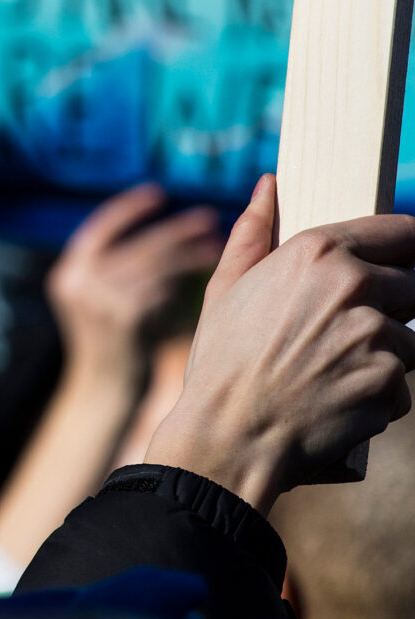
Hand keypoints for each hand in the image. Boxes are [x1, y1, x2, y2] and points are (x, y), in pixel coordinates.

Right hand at [48, 185, 222, 381]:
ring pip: (155, 265)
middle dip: (174, 230)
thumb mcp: (101, 300)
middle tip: (208, 218)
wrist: (106, 390)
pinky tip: (204, 278)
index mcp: (69, 274)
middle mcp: (78, 283)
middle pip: (136, 244)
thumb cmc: (116, 343)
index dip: (130, 209)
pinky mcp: (126, 318)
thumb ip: (117, 269)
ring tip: (217, 248)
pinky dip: (183, 282)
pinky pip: (162, 289)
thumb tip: (162, 235)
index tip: (158, 194)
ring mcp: (100, 301)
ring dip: (188, 254)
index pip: (100, 227)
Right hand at [146, 174, 414, 510]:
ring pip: (411, 341)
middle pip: (413, 286)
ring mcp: (376, 334)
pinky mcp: (390, 381)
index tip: (403, 261)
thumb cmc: (222, 359)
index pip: (401, 232)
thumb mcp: (226, 286)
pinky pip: (402, 386)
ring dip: (384, 357)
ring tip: (332, 372)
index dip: (405, 248)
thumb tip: (269, 185)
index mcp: (316, 251)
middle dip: (392, 308)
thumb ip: (254, 230)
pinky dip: (378, 396)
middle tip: (347, 333)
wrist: (231, 433)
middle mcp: (353, 285)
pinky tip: (337, 400)